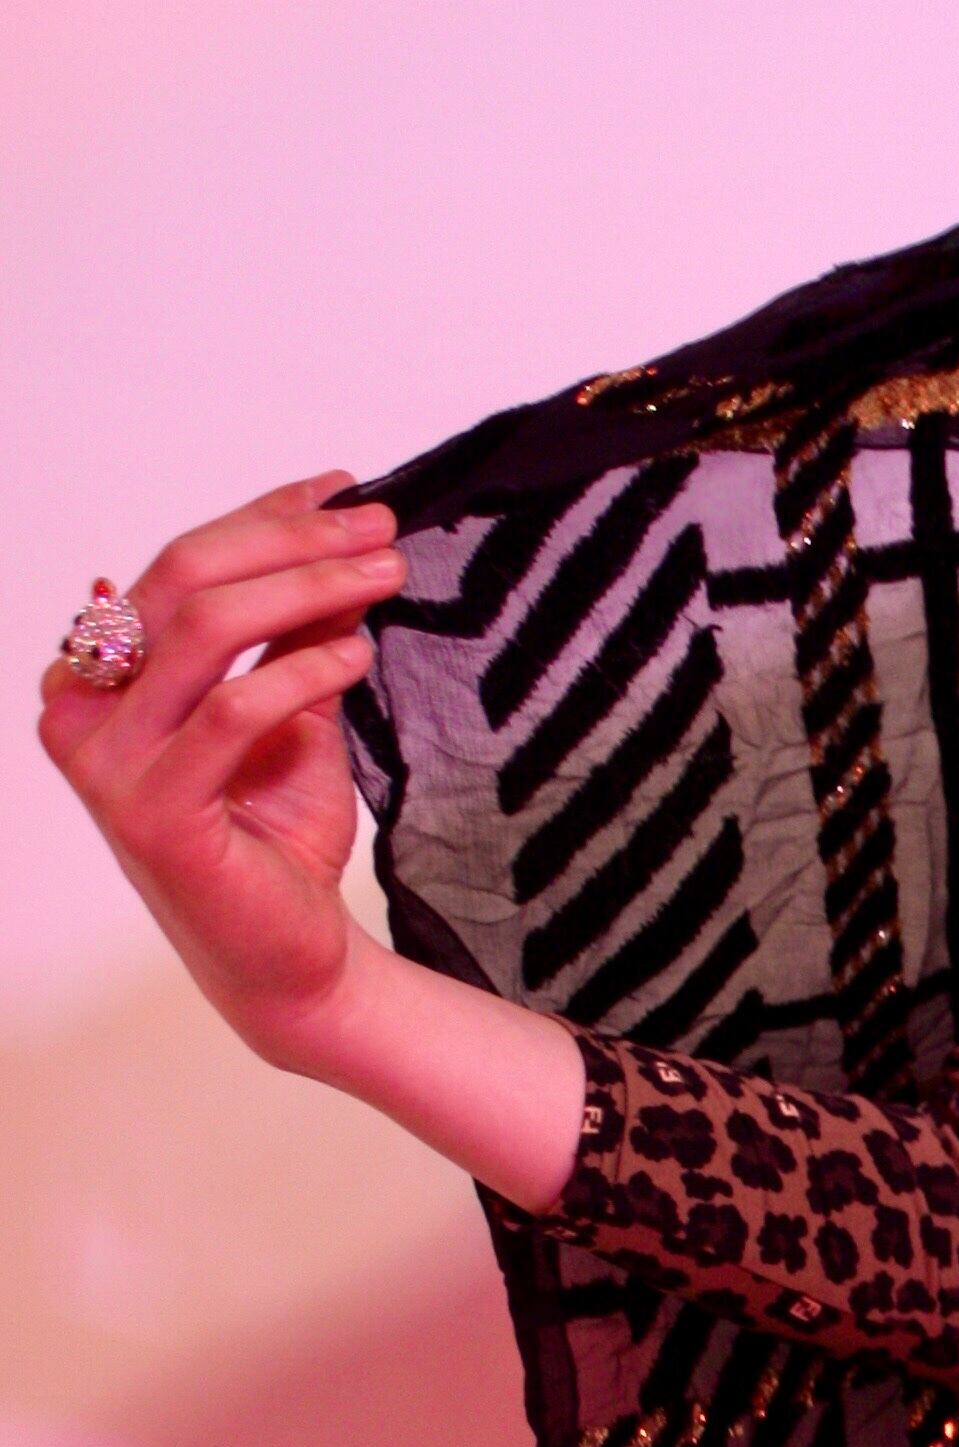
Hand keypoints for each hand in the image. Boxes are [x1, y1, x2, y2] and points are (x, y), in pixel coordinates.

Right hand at [37, 474, 408, 1067]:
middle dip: (292, 542)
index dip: (264, 518)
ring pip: (205, 630)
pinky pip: (233, 710)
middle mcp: (84, 713)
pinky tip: (358, 656)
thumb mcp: (296, 709)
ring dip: (309, 589)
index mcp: (100, 678)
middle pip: (185, 580)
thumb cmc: (277, 835)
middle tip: (380, 529)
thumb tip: (341, 541)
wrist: (291, 956)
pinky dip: (304, 670)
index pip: (179, 565)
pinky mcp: (153, 812)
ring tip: (387, 577)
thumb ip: (299, 633)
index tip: (344, 490)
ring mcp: (108, 765)